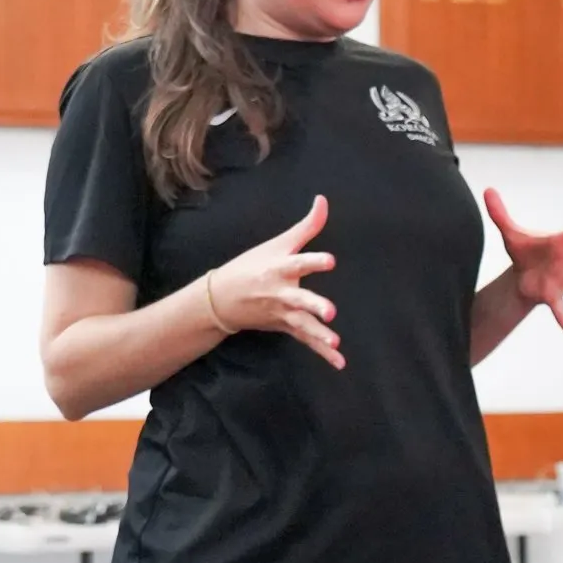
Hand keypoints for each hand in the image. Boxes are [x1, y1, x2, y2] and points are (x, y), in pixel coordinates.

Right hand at [206, 195, 342, 368]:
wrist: (222, 298)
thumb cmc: (253, 265)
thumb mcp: (278, 243)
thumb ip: (306, 226)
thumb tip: (323, 199)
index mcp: (279, 268)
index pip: (298, 262)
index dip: (314, 261)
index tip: (331, 261)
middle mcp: (281, 292)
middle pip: (299, 299)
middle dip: (314, 305)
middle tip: (331, 312)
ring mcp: (282, 312)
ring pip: (302, 324)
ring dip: (318, 335)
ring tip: (335, 343)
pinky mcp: (285, 327)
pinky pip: (305, 341)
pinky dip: (321, 353)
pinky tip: (340, 363)